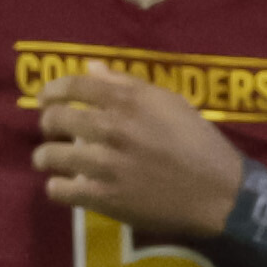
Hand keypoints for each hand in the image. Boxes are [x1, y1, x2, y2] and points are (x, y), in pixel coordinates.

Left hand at [33, 70, 246, 237]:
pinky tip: (63, 187)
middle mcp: (113, 129)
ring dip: (45, 157)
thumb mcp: (171, 104)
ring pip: (52, 156)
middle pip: (57, 119)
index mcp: (129, 102)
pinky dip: (57, 188)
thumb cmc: (200, 145)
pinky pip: (62, 191)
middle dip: (47, 124)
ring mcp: (107, 165)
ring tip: (49, 161)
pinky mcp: (107, 198)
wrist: (222, 195)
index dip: (52, 90)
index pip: (74, 86)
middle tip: (51, 132)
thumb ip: (129, 84)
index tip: (45, 99)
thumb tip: (92, 68)